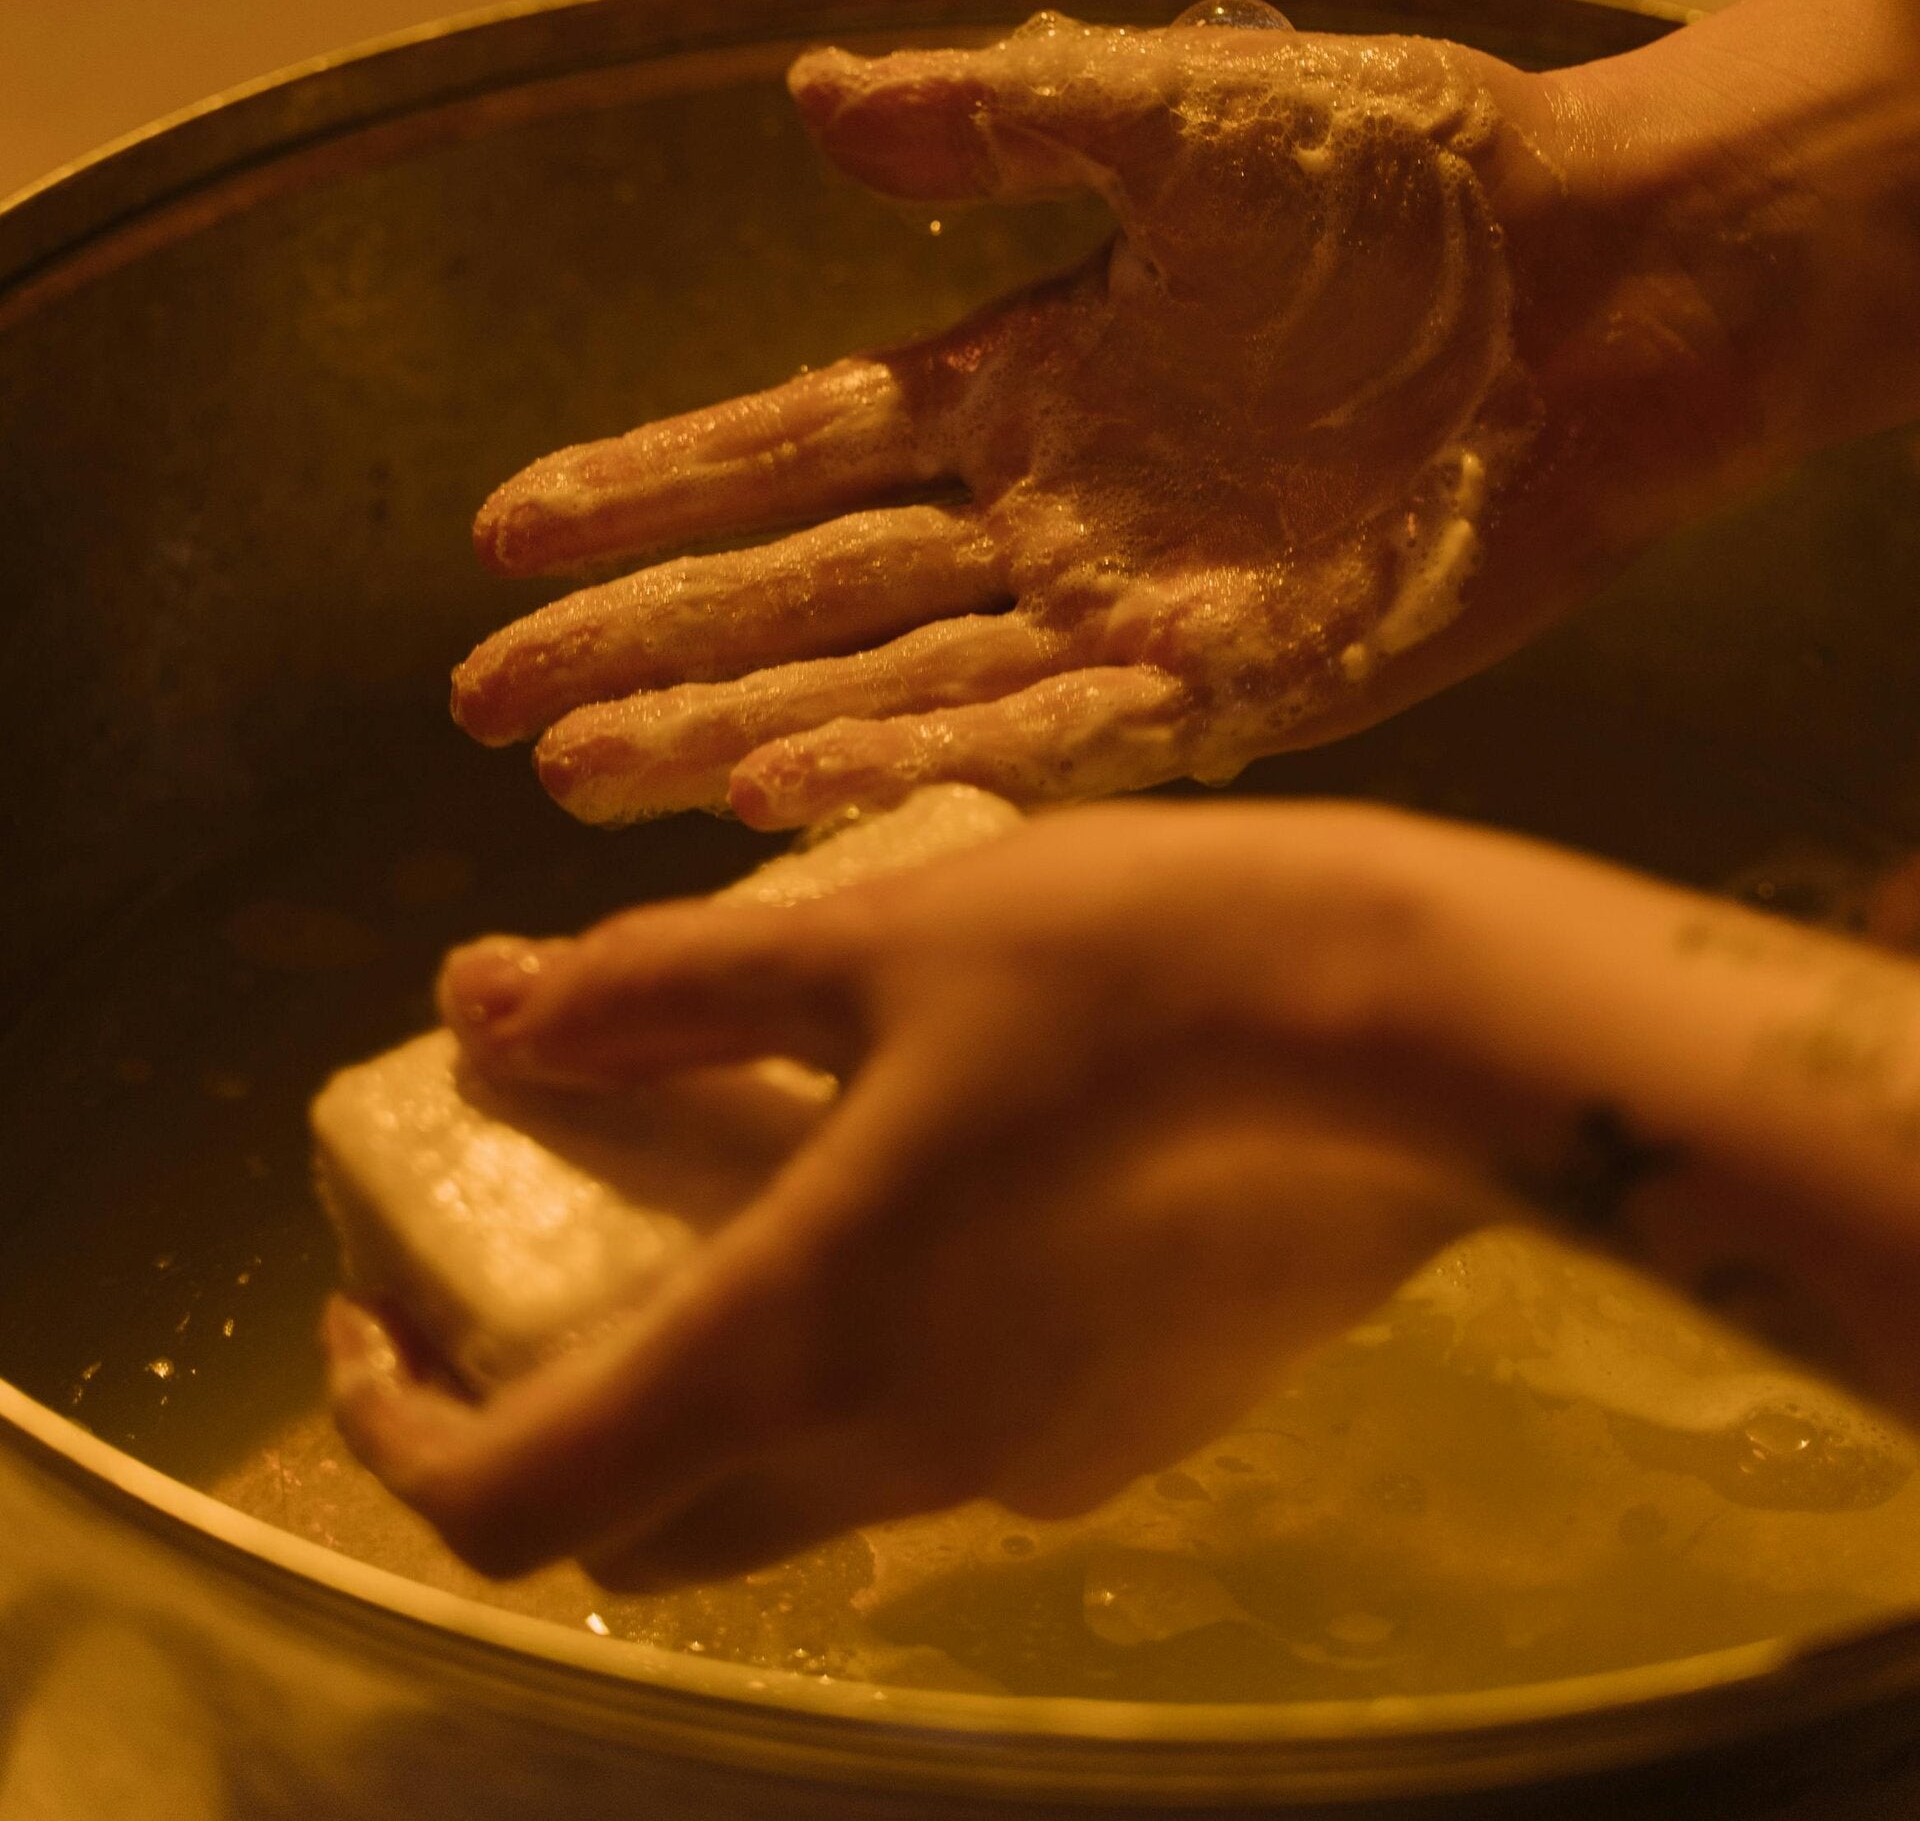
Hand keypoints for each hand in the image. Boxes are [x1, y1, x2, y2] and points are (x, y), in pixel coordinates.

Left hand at [325, 800, 1490, 1583]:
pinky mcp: (1129, 1437)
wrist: (1419, 1033)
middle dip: (543, 1406)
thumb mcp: (873, 938)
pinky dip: (856, 1355)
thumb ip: (665, 992)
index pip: (508, 1505)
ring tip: (724, 1178)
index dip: (394, 1428)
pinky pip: (930, 1435)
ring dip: (704, 1376)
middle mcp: (894, 1457)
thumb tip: (490, 1005)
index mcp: (796, 1348)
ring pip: (788, 1483)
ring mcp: (1024, 1467)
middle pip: (640, 1524)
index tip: (371, 1308)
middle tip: (530, 1239)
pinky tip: (917, 1189)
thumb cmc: (1132, 962)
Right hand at [452, 8, 1665, 826]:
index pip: (796, 449)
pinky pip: (1058, 742)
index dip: (650, 489)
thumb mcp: (1172, 121)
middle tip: (488, 706)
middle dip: (646, 648)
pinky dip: (923, 769)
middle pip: (810, 595)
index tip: (504, 536)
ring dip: (738, 736)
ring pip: (896, 689)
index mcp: (1030, 379)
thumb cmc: (1411, 176)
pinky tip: (787, 799)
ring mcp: (1143, 610)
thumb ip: (993, 129)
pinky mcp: (1251, 684)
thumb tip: (806, 99)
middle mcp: (1060, 513)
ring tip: (586, 775)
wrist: (1612, 267)